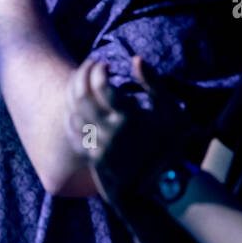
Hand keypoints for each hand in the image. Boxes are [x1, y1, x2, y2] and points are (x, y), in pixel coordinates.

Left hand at [64, 56, 190, 200]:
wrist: (163, 184)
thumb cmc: (170, 143)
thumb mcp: (171, 111)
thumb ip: (154, 83)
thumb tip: (136, 58)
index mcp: (130, 119)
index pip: (102, 87)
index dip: (98, 71)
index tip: (103, 64)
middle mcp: (110, 132)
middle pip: (82, 97)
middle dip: (82, 75)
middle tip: (89, 65)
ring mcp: (98, 144)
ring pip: (73, 112)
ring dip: (74, 91)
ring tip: (82, 79)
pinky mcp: (92, 155)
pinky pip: (72, 129)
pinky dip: (71, 111)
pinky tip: (76, 102)